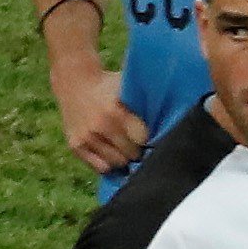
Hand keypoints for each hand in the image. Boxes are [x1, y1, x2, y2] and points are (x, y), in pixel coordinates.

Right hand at [49, 56, 147, 174]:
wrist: (73, 81)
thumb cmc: (108, 85)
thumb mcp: (126, 87)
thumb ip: (145, 102)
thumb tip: (174, 118)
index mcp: (115, 111)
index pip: (142, 140)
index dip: (148, 139)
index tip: (152, 137)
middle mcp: (100, 126)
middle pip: (131, 154)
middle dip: (137, 150)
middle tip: (138, 143)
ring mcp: (86, 137)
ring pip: (116, 163)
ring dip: (123, 158)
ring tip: (124, 147)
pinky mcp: (75, 145)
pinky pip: (100, 167)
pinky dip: (108, 163)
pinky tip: (111, 152)